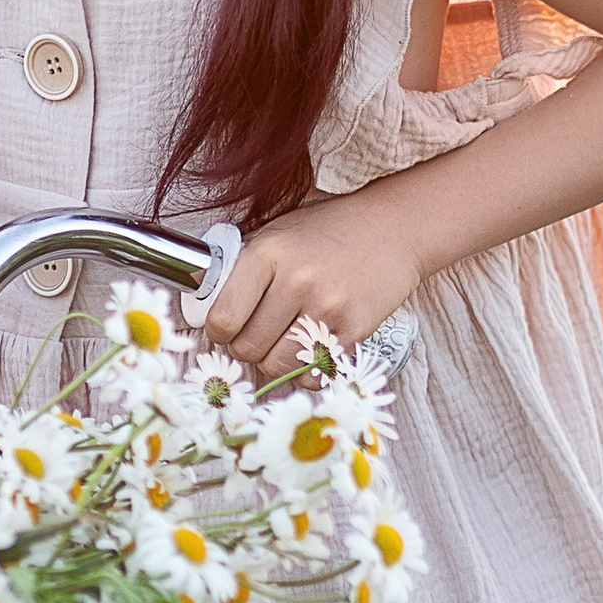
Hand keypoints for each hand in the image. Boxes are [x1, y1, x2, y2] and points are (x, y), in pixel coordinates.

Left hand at [201, 191, 424, 376]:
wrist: (394, 228)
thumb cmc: (329, 231)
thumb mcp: (278, 233)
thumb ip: (244, 269)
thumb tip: (209, 310)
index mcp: (269, 253)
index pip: (223, 317)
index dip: (219, 331)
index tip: (226, 328)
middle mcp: (296, 280)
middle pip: (248, 348)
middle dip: (245, 348)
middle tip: (256, 336)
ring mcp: (328, 307)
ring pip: (277, 367)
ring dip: (273, 363)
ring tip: (281, 343)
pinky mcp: (355, 329)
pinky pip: (313, 374)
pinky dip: (305, 370)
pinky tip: (308, 350)